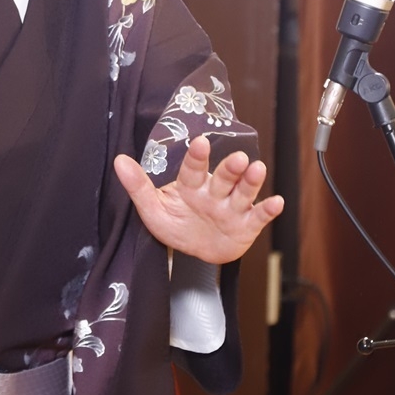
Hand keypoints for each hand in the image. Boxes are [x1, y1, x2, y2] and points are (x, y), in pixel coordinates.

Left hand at [114, 135, 283, 264]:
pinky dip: (267, 210)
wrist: (195, 252)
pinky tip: (276, 202)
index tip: (200, 143)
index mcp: (190, 186)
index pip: (193, 169)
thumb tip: (119, 160)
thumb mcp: (153, 209)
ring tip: (257, 169)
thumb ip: (138, 186)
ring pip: (242, 192)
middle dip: (230, 168)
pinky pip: (258, 217)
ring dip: (250, 182)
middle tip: (238, 158)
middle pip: (223, 178)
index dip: (197, 157)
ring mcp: (232, 208)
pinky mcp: (246, 225)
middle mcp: (214, 192)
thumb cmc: (175, 224)